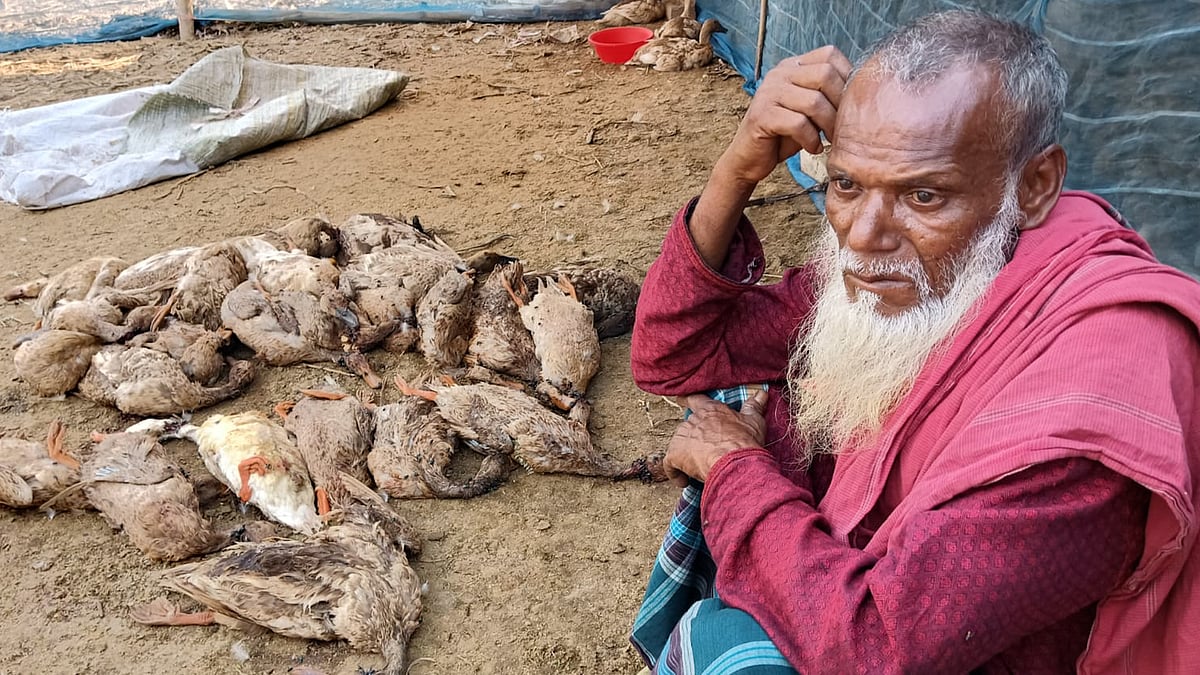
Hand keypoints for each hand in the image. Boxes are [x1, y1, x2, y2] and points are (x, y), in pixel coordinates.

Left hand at [663, 389, 769, 486]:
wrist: (735, 462)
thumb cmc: (746, 442)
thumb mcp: (754, 422)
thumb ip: (753, 407)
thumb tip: (761, 394)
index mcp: (710, 409)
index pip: (695, 399)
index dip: (688, 401)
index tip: (682, 400)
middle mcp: (693, 420)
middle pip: (687, 425)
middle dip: (693, 437)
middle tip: (705, 450)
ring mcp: (682, 436)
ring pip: (677, 443)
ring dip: (685, 453)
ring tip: (698, 466)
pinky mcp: (675, 454)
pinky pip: (669, 464)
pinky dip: (675, 473)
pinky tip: (685, 481)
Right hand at [687, 46, 851, 268]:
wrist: (750, 159)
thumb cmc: (784, 135)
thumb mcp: (809, 110)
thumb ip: (827, 96)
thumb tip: (863, 94)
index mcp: (793, 66)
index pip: (829, 55)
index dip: (847, 77)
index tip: (850, 105)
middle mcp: (779, 74)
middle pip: (825, 75)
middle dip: (841, 104)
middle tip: (843, 127)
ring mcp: (768, 93)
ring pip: (814, 101)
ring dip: (828, 125)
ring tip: (830, 140)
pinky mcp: (762, 116)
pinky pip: (797, 123)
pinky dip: (811, 139)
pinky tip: (812, 149)